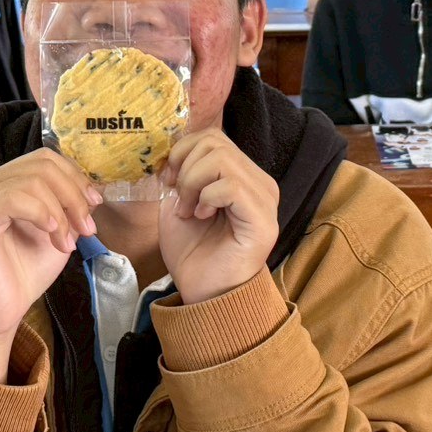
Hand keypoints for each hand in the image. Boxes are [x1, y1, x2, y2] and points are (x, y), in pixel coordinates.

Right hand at [0, 149, 100, 381]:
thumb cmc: (22, 273)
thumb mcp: (56, 230)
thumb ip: (68, 204)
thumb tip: (92, 186)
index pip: (44, 158)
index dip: (75, 178)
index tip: (94, 207)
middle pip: (41, 166)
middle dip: (74, 195)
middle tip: (86, 228)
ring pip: (32, 181)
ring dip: (61, 211)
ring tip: (67, 243)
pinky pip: (13, 199)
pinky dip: (42, 214)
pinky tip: (53, 235)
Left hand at [159, 129, 278, 304]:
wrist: (203, 293)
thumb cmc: (194, 253)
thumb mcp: (179, 204)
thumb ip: (181, 175)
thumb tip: (173, 153)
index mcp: (242, 176)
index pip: (213, 138)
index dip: (182, 151)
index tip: (167, 180)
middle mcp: (259, 183)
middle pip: (215, 143)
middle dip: (185, 167)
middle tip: (179, 198)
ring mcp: (265, 200)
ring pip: (222, 159)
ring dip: (194, 183)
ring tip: (190, 211)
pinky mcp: (263, 219)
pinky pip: (232, 186)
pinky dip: (207, 197)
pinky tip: (202, 216)